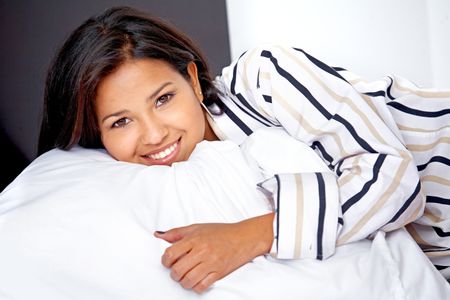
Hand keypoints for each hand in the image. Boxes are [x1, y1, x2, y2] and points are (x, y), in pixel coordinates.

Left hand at [154, 213, 273, 292]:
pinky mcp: (219, 273)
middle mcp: (202, 251)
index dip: (165, 260)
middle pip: (178, 270)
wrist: (243, 237)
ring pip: (188, 280)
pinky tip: (196, 281)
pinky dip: (196, 287)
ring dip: (183, 282)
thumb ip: (177, 232)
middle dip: (174, 273)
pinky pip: (202, 286)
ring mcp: (211, 263)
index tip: (168, 261)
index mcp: (195, 239)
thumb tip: (158, 235)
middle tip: (177, 271)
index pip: (171, 253)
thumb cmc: (220, 232)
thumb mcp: (197, 227)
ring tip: (185, 277)